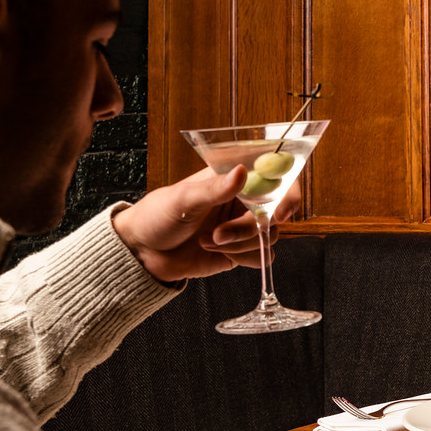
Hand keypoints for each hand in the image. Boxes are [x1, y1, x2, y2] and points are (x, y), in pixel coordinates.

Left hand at [111, 166, 302, 283]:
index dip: (287, 192)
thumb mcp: (183, 198)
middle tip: (218, 234)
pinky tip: (218, 252)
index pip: (275, 178)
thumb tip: (242, 172)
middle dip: (247, 229)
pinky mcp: (241, 251)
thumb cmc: (157, 216)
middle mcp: (243, 202)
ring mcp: (243, 228)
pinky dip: (244, 258)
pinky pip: (262, 257)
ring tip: (208, 241)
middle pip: (274, 214)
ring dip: (240, 244)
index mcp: (232, 180)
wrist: (143, 252)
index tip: (282, 211)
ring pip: (269, 237)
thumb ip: (215, 188)